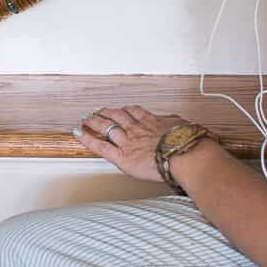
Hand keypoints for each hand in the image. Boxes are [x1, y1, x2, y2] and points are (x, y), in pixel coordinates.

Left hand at [75, 106, 196, 184]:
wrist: (185, 156)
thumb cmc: (188, 144)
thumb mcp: (183, 126)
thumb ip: (174, 124)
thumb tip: (176, 121)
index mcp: (152, 122)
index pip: (134, 112)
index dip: (125, 110)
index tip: (121, 109)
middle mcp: (137, 129)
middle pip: (117, 116)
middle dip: (106, 113)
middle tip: (98, 111)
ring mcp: (128, 141)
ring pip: (106, 127)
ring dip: (94, 121)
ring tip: (86, 119)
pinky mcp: (122, 156)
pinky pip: (100, 146)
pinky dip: (87, 139)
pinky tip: (79, 133)